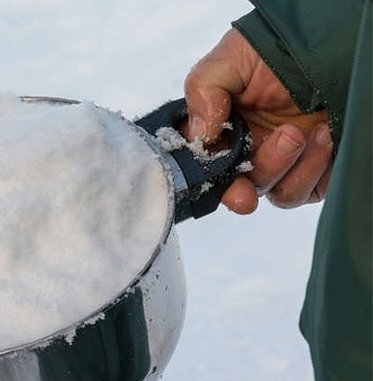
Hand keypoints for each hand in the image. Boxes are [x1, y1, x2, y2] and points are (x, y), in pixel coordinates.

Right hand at [184, 29, 332, 213]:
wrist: (327, 40)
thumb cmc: (271, 49)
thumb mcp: (227, 60)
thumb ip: (203, 91)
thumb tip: (200, 135)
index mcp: (218, 133)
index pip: (201, 167)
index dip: (205, 178)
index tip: (219, 174)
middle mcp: (246, 152)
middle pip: (237, 189)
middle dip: (245, 187)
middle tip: (268, 158)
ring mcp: (280, 163)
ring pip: (274, 193)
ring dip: (285, 168)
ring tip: (301, 132)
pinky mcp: (313, 169)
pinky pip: (308, 189)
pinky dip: (313, 170)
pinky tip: (323, 136)